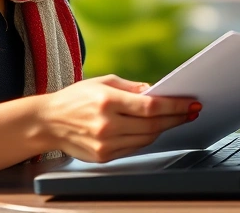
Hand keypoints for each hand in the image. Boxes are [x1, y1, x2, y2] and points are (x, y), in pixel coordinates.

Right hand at [38, 74, 200, 162]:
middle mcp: (107, 124)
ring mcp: (105, 144)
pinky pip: (133, 148)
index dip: (174, 106)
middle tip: (191, 111)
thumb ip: (131, 88)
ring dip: (164, 129)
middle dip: (176, 118)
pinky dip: (146, 138)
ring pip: (146, 139)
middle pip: (152, 125)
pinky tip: (154, 129)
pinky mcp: (103, 157)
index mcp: (107, 101)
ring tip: (176, 119)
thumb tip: (156, 92)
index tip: (191, 103)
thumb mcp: (103, 82)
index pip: (150, 106)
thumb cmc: (76, 98)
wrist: (48, 122)